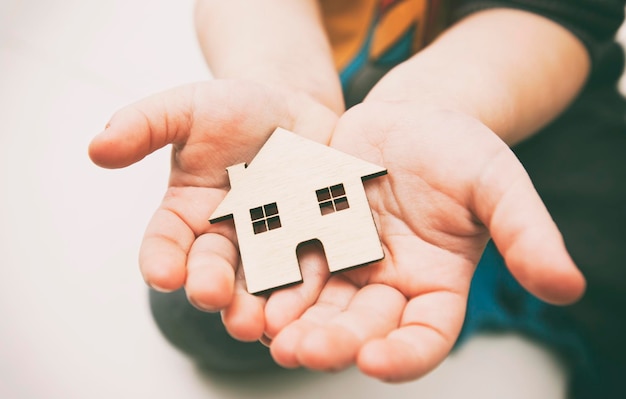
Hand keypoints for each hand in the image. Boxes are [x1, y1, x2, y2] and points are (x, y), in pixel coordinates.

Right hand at [89, 79, 338, 340]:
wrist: (294, 111)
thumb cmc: (235, 110)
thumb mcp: (187, 109)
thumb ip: (144, 126)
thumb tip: (96, 147)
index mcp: (187, 214)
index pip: (165, 243)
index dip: (160, 259)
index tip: (161, 273)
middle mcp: (225, 239)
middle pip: (211, 272)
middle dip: (210, 287)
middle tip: (212, 296)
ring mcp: (270, 247)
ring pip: (259, 285)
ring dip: (256, 306)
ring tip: (257, 321)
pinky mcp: (312, 246)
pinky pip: (308, 274)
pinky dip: (306, 292)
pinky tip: (305, 306)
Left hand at [265, 100, 585, 380]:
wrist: (408, 116)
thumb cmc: (459, 148)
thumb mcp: (497, 182)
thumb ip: (526, 232)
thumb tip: (567, 287)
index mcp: (435, 285)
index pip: (424, 336)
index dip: (404, 355)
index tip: (376, 361)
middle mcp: (387, 286)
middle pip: (361, 330)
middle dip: (332, 343)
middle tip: (301, 351)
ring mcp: (346, 266)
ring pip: (317, 306)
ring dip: (292, 322)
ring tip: (267, 330)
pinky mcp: (311, 239)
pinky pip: (288, 267)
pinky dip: (270, 281)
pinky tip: (249, 288)